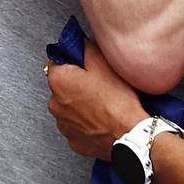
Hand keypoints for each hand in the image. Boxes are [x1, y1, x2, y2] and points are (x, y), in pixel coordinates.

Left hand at [46, 41, 147, 159]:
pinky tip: (102, 118)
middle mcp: (54, 104)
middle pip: (62, 86)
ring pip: (69, 107)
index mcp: (59, 81)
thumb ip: (86, 48)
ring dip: (80, 104)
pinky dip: (86, 122)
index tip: (86, 65)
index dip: (72, 60)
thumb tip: (78, 42)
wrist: (128, 133)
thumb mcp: (104, 63)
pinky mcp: (74, 140)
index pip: (56, 62)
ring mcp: (63, 125)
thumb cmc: (117, 99)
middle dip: (76, 83)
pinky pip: (77, 126)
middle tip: (99, 83)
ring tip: (103, 103)